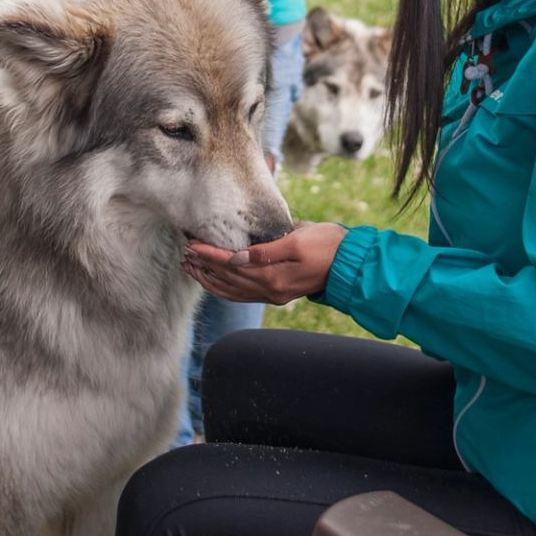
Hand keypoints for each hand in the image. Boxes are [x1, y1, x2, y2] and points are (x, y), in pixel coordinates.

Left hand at [182, 221, 345, 304]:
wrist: (350, 263)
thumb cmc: (327, 244)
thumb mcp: (299, 239)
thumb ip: (266, 250)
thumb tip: (236, 256)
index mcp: (274, 275)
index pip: (232, 264)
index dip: (210, 254)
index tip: (192, 245)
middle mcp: (270, 289)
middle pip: (228, 278)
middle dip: (204, 266)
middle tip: (185, 254)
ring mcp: (273, 294)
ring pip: (232, 290)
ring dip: (210, 280)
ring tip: (191, 269)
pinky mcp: (276, 294)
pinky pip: (243, 296)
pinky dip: (225, 290)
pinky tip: (214, 283)